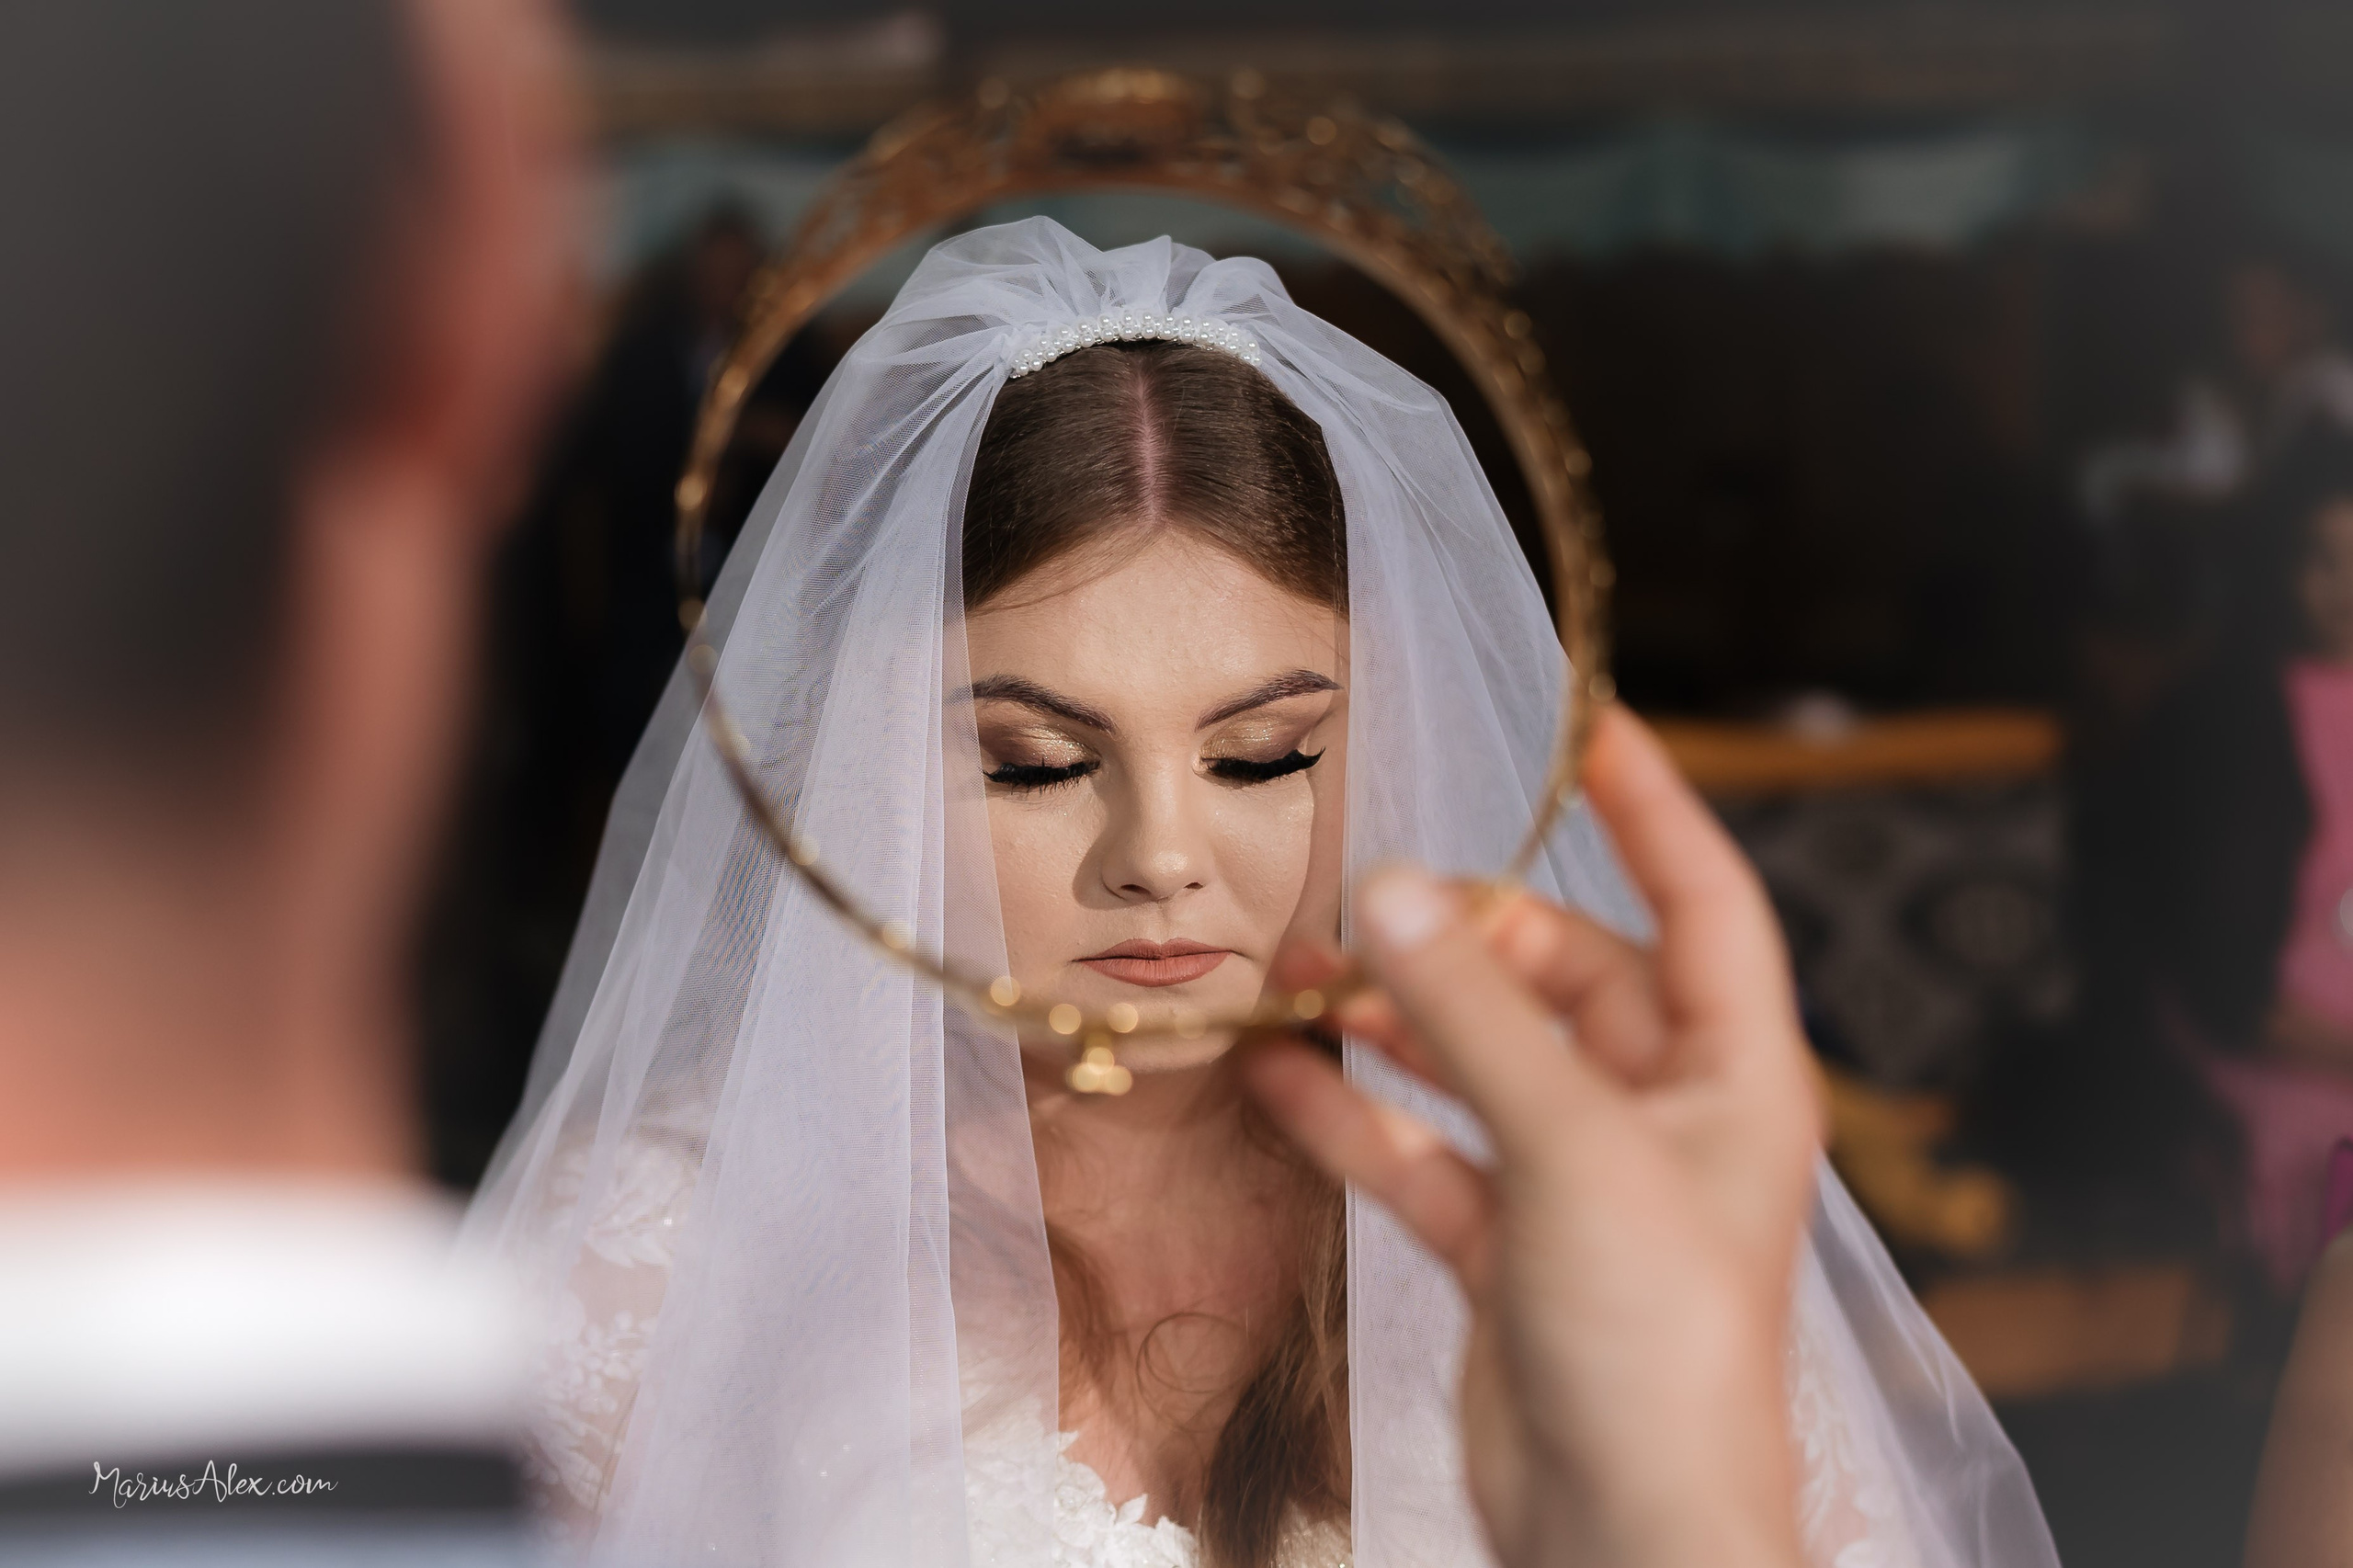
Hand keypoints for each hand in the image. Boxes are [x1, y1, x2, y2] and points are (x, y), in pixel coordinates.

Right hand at [1241, 706, 1819, 1567]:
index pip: (1702, 900)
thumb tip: (1391, 894)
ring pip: (1478, 1061)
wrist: (1625, 1530)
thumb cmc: (1652, 1341)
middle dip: (1459, 938)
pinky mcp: (1508, 1246)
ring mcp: (1578, 1181)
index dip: (1650, 810)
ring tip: (1295, 975)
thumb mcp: (1569, 1148)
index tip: (1585, 727)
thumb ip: (1473, 1020)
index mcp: (1730, 1073)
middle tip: (1358, 904)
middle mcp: (1660, 1114)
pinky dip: (1356, 1114)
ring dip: (1393, 1019)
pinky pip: (1423, 1149)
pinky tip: (1278, 1074)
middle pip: (1560, 977)